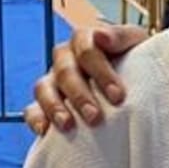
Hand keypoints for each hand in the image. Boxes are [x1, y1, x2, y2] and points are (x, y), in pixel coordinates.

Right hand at [23, 24, 148, 134]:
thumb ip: (121, 37)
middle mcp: (66, 57)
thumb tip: (100, 36)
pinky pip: (31, 109)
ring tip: (67, 125)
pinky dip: (36, 118)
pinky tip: (45, 132)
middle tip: (95, 117)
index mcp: (86, 39)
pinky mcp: (44, 102)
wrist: (136, 77)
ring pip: (43, 88)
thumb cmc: (137, 58)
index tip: (118, 96)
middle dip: (80, 95)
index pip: (86, 49)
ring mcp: (53, 79)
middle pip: (65, 71)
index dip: (101, 72)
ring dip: (54, 107)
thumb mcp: (136, 43)